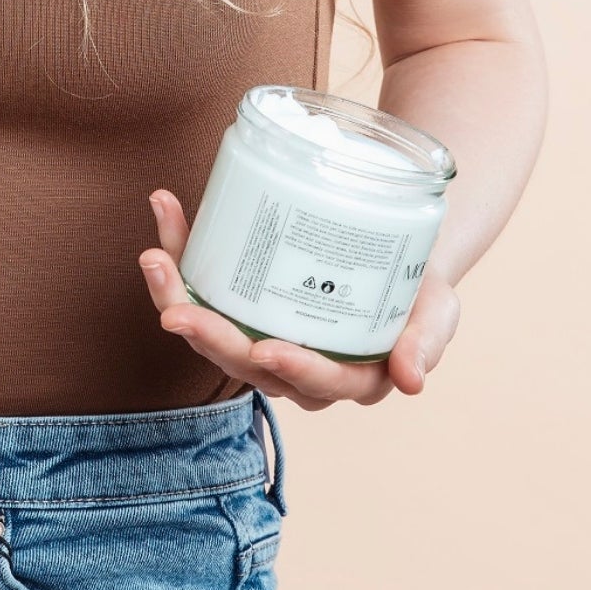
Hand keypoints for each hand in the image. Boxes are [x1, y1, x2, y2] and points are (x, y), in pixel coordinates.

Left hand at [138, 187, 461, 409]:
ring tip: (154, 256)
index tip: (265, 349)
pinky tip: (166, 207)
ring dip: (174, 294)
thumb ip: (425, 342)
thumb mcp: (436, 313)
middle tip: (175, 313)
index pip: (312, 381)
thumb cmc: (418, 289)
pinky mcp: (236, 301)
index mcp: (343, 376)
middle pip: (244, 363)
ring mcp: (258, 333)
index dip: (289, 368)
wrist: (399, 248)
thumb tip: (411, 380)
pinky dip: (179, 252)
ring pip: (208, 330)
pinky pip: (199, 286)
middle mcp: (293, 365)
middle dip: (207, 338)